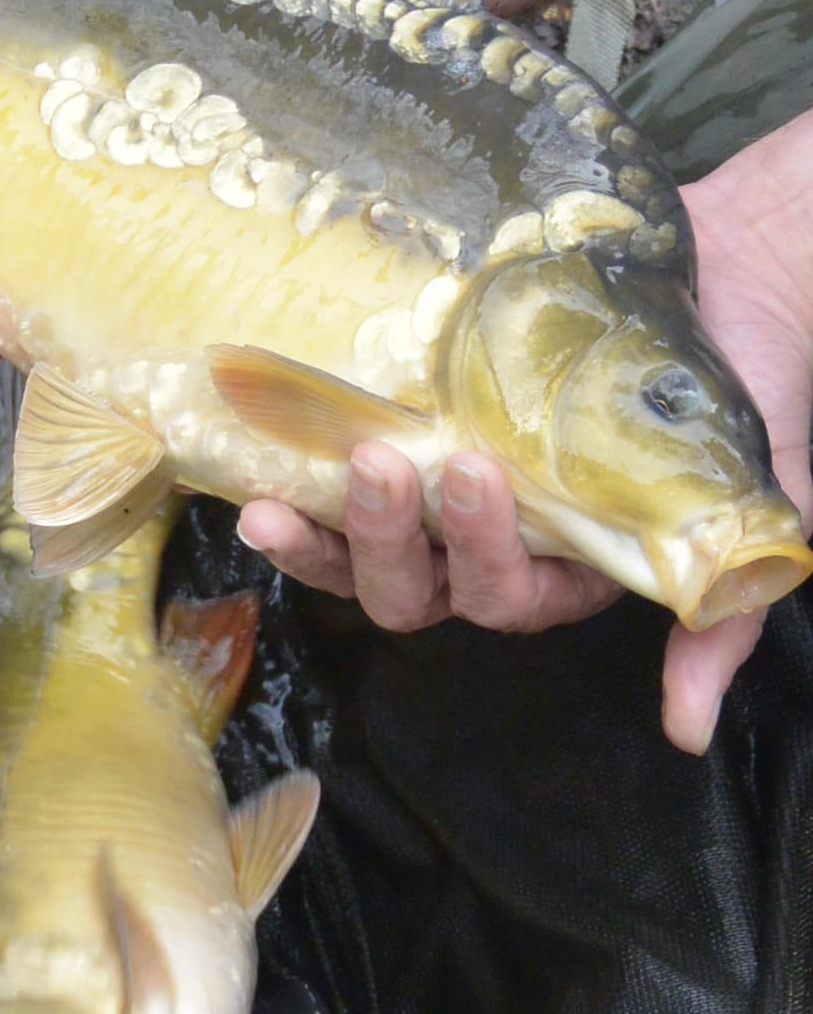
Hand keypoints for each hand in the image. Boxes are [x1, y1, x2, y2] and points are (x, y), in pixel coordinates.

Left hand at [240, 109, 812, 752]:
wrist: (737, 285)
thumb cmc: (748, 401)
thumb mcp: (758, 519)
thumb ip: (720, 626)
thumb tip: (686, 728)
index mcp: (564, 576)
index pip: (502, 598)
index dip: (477, 554)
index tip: (476, 473)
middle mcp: (494, 550)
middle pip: (418, 590)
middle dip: (391, 541)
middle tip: (381, 464)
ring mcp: (444, 499)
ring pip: (363, 557)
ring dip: (320, 540)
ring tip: (281, 496)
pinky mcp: (415, 438)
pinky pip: (338, 494)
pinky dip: (297, 496)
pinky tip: (256, 474)